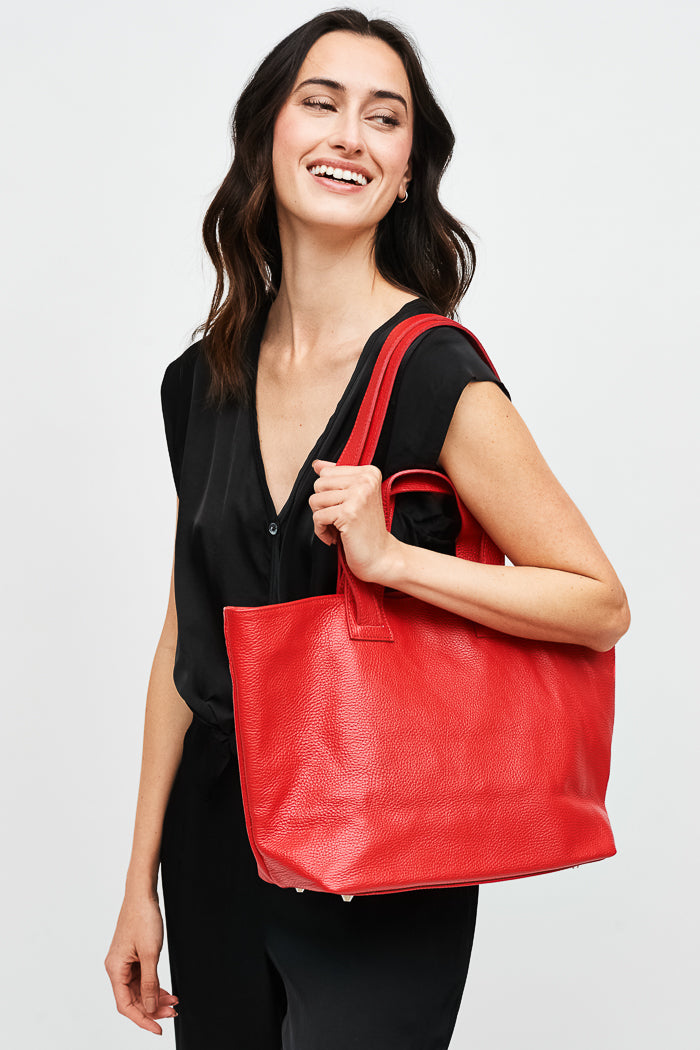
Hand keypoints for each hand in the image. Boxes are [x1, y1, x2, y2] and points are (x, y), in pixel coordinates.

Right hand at [104, 892, 178, 1034]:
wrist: (142, 894)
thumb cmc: (143, 918)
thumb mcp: (150, 953)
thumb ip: (151, 983)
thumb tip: (151, 1007)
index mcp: (115, 969)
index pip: (126, 1005)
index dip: (142, 1019)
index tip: (158, 1028)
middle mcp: (116, 968)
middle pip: (133, 999)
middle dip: (153, 1008)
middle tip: (173, 1012)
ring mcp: (124, 962)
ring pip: (139, 990)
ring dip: (156, 998)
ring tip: (174, 1002)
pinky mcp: (132, 956)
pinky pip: (142, 979)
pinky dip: (154, 986)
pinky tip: (167, 991)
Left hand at [309, 459, 400, 583]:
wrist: (381, 556)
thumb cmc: (366, 528)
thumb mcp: (354, 496)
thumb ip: (336, 477)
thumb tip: (316, 464)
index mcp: (369, 472)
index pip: (327, 472)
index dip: (328, 493)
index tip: (342, 507)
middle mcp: (365, 480)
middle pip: (319, 484)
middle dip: (323, 505)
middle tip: (339, 518)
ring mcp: (358, 496)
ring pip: (315, 500)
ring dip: (322, 519)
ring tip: (338, 527)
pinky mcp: (349, 513)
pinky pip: (318, 517)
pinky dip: (321, 531)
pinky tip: (335, 536)